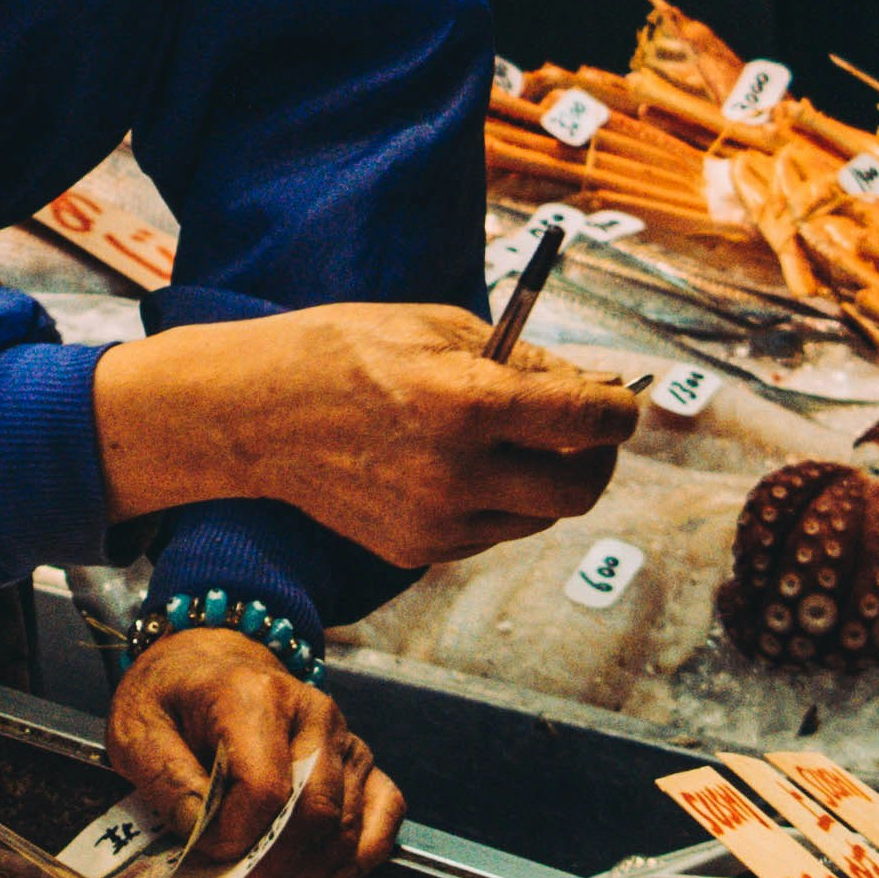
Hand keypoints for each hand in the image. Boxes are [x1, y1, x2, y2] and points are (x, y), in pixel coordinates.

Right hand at [92, 302, 638, 567]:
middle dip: (596, 459)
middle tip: (588, 434)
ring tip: (513, 442)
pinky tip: (462, 466)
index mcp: (470, 403)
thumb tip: (587, 389)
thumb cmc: (345, 350)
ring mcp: (437, 520)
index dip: (620, 410)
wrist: (256, 411)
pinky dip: (497, 503)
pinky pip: (488, 532)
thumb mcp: (439, 327)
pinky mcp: (416, 549)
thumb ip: (521, 361)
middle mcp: (460, 473)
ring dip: (544, 481)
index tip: (622, 401)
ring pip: (537, 518)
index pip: (588, 421)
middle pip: (578, 490)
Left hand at [109, 628, 403, 877]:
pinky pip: (386, 809)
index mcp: (254, 695)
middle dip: (272, 870)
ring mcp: (342, 734)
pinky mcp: (357, 756)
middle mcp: (312, 711)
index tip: (200, 853)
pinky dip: (363, 854)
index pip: (265, 789)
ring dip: (303, 876)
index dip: (235, 838)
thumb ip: (167, 780)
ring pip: (344, 824)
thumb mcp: (138, 730)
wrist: (206, 663)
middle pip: (313, 813)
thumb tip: (204, 835)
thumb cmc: (169, 699)